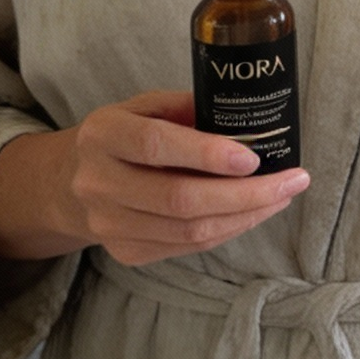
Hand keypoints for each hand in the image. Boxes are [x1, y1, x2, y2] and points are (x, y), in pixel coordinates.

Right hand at [0, 89, 308, 266]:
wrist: (67, 184)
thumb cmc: (121, 136)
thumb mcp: (142, 106)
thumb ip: (186, 107)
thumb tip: (245, 119)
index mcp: (103, 135)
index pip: (156, 147)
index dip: (207, 155)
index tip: (254, 157)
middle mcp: (99, 182)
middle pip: (179, 200)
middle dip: (246, 195)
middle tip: (292, 181)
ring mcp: (110, 225)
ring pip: (189, 231)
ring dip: (246, 216)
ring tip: (282, 196)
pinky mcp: (126, 252)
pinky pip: (187, 247)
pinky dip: (228, 230)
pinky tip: (254, 212)